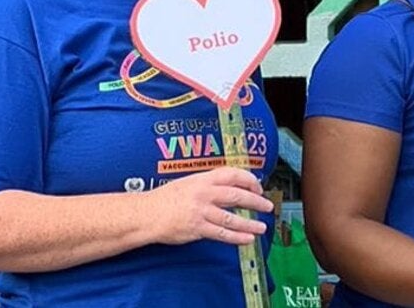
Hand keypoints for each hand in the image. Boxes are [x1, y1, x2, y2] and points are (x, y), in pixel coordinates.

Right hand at [144, 167, 273, 245]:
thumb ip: (208, 184)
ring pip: (233, 218)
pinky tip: (247, 239)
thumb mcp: (188, 183)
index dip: (249, 180)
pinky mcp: (197, 228)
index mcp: (203, 179)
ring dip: (250, 224)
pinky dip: (237, 237)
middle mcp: (204, 193)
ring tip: (261, 227)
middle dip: (256, 202)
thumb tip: (230, 187)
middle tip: (267, 207)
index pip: (233, 174)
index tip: (258, 187)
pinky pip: (222, 234)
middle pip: (237, 196)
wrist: (146, 214)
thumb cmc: (165, 199)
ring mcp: (201, 212)